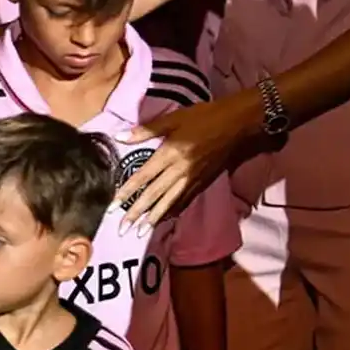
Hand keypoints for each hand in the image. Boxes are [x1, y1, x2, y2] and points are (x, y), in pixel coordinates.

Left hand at [112, 95, 259, 231]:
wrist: (236, 125)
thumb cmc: (202, 117)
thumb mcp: (172, 118)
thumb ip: (145, 130)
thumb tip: (119, 137)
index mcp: (169, 153)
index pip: (143, 177)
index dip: (127, 192)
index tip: (113, 206)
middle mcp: (179, 170)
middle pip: (154, 194)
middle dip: (137, 212)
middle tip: (122, 228)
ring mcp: (192, 179)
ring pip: (169, 202)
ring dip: (154, 218)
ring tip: (140, 231)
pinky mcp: (203, 182)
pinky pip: (184, 200)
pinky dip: (173, 211)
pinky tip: (164, 219)